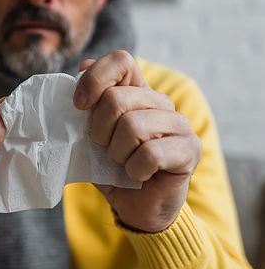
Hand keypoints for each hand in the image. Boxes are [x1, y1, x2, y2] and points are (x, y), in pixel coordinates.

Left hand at [74, 51, 201, 232]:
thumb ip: (87, 106)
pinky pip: (149, 154)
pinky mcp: (190, 150)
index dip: (95, 79)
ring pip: (133, 126)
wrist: (135, 208)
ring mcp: (179, 124)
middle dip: (99, 130)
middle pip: (117, 98)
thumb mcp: (89, 137)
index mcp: (136, 92)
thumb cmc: (112, 170)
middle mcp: (160, 102)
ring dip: (117, 153)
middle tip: (104, 148)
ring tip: (122, 163)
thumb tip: (82, 67)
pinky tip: (138, 175)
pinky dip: (134, 170)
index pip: (121, 61)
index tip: (79, 105)